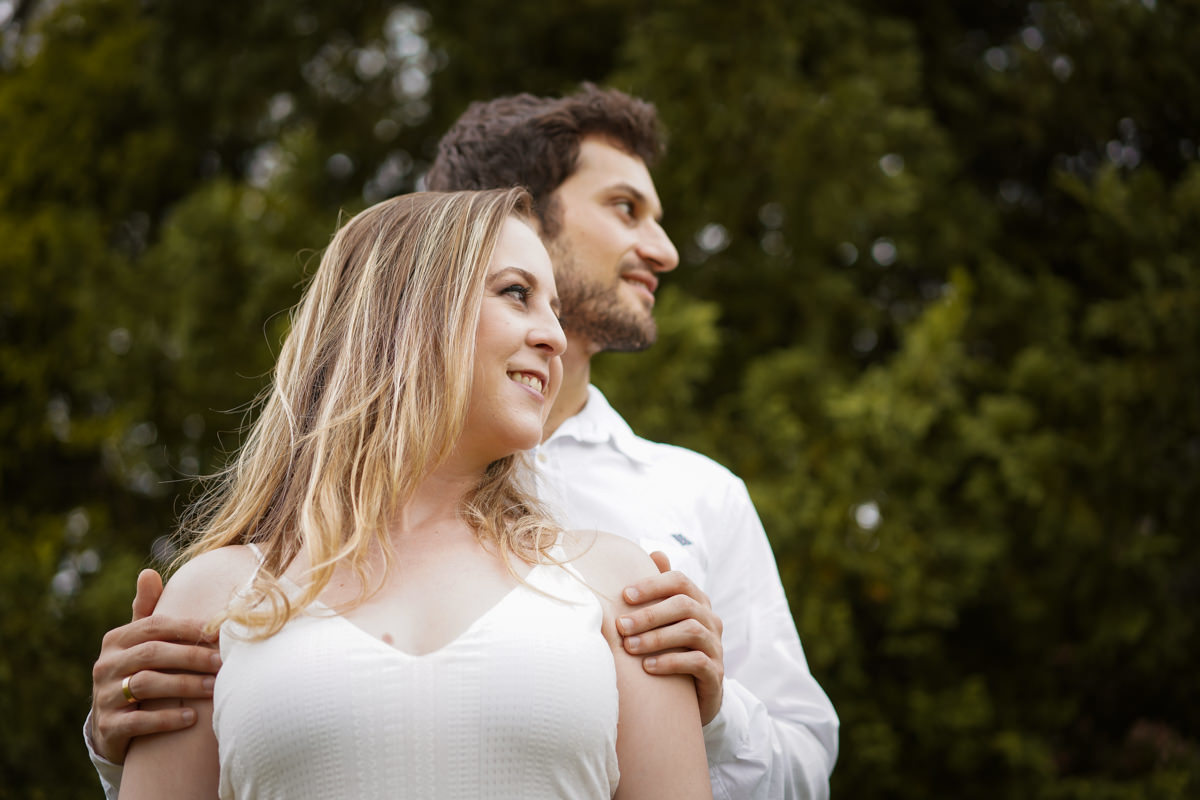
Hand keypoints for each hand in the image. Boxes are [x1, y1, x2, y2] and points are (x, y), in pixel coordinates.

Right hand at [89, 569, 221, 763]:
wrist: (113, 726)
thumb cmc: (138, 672)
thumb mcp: (139, 643)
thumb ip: (147, 611)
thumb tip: (148, 573)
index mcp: (116, 640)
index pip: (155, 626)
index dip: (189, 628)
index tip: (220, 632)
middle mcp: (105, 665)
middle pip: (153, 653)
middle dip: (192, 656)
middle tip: (223, 663)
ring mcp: (104, 696)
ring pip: (147, 684)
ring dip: (185, 685)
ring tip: (214, 688)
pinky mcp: (107, 726)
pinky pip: (138, 721)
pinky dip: (167, 719)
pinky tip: (192, 718)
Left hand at [619, 551, 724, 724]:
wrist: (695, 695)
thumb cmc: (674, 649)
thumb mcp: (666, 620)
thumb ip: (661, 590)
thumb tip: (656, 552)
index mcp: (697, 602)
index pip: (679, 581)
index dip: (653, 585)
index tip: (625, 595)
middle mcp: (710, 620)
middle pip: (684, 605)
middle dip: (649, 614)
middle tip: (621, 626)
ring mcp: (716, 646)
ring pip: (691, 631)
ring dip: (656, 638)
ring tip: (629, 647)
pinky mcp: (716, 673)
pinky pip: (697, 662)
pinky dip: (671, 662)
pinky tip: (648, 667)